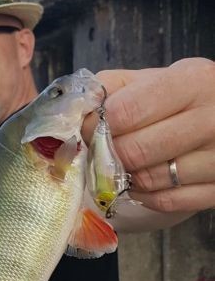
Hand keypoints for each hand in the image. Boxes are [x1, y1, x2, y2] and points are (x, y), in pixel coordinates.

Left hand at [83, 57, 214, 212]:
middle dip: (106, 154)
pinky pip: (167, 202)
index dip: (96, 125)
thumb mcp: (154, 78)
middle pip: (134, 150)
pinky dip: (144, 196)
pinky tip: (137, 183)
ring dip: (123, 176)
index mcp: (192, 83)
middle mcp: (212, 120)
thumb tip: (79, 110)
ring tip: (119, 164)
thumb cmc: (184, 96)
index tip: (87, 130)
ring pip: (149, 179)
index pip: (124, 112)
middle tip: (99, 151)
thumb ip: (113, 86)